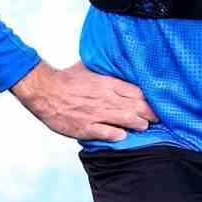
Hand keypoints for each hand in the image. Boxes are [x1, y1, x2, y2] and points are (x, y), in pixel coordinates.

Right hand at [10, 60, 157, 141]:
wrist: (44, 91)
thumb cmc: (66, 79)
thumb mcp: (89, 68)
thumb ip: (105, 70)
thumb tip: (116, 65)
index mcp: (108, 83)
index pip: (137, 92)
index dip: (149, 100)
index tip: (155, 105)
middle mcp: (106, 99)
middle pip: (136, 107)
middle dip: (150, 114)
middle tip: (157, 119)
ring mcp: (96, 114)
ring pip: (126, 120)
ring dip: (138, 124)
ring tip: (143, 127)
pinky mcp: (86, 127)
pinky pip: (107, 132)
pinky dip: (117, 134)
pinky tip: (123, 135)